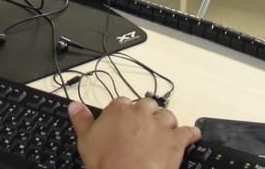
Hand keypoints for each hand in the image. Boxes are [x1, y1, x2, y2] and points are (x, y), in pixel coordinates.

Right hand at [70, 97, 199, 168]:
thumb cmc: (107, 161)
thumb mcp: (85, 140)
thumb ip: (81, 119)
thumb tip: (74, 106)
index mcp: (119, 108)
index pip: (123, 103)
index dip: (125, 115)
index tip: (124, 124)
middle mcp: (141, 112)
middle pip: (148, 106)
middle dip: (148, 116)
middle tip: (144, 129)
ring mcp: (160, 124)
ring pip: (168, 116)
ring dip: (167, 124)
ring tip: (164, 134)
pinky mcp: (176, 139)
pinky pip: (189, 131)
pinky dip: (190, 134)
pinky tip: (190, 136)